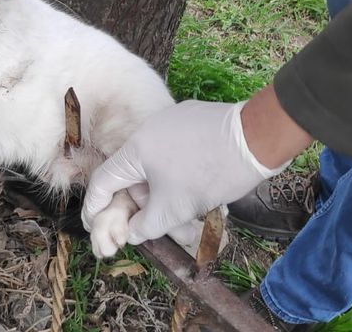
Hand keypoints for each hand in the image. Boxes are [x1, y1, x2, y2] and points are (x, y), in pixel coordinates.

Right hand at [82, 100, 289, 244]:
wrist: (256, 137)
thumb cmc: (210, 172)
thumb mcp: (174, 209)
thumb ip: (145, 226)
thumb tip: (131, 233)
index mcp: (135, 149)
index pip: (103, 181)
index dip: (96, 206)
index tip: (95, 224)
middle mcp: (148, 130)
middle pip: (136, 176)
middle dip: (148, 205)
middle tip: (168, 227)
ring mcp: (173, 120)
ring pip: (160, 166)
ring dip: (171, 192)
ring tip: (197, 213)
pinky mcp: (195, 118)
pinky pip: (179, 151)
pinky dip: (185, 173)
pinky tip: (207, 188)